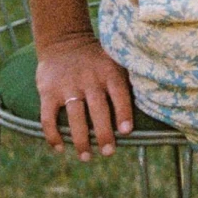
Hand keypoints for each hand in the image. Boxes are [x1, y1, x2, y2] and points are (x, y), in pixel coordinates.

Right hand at [35, 33, 133, 159]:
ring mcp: (67, 85)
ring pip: (75, 117)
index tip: (126, 132)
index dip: (123, 113)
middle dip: (104, 134)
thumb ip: (127, 81)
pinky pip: (49, 117)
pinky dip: (53, 135)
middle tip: (108, 152)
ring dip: (81, 140)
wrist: (63, 40)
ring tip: (86, 157)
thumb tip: (149, 106)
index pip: (119, 93)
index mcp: (109, 71)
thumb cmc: (96, 60)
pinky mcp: (48, 91)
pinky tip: (60, 148)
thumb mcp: (114, 61)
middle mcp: (89, 79)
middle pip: (98, 110)